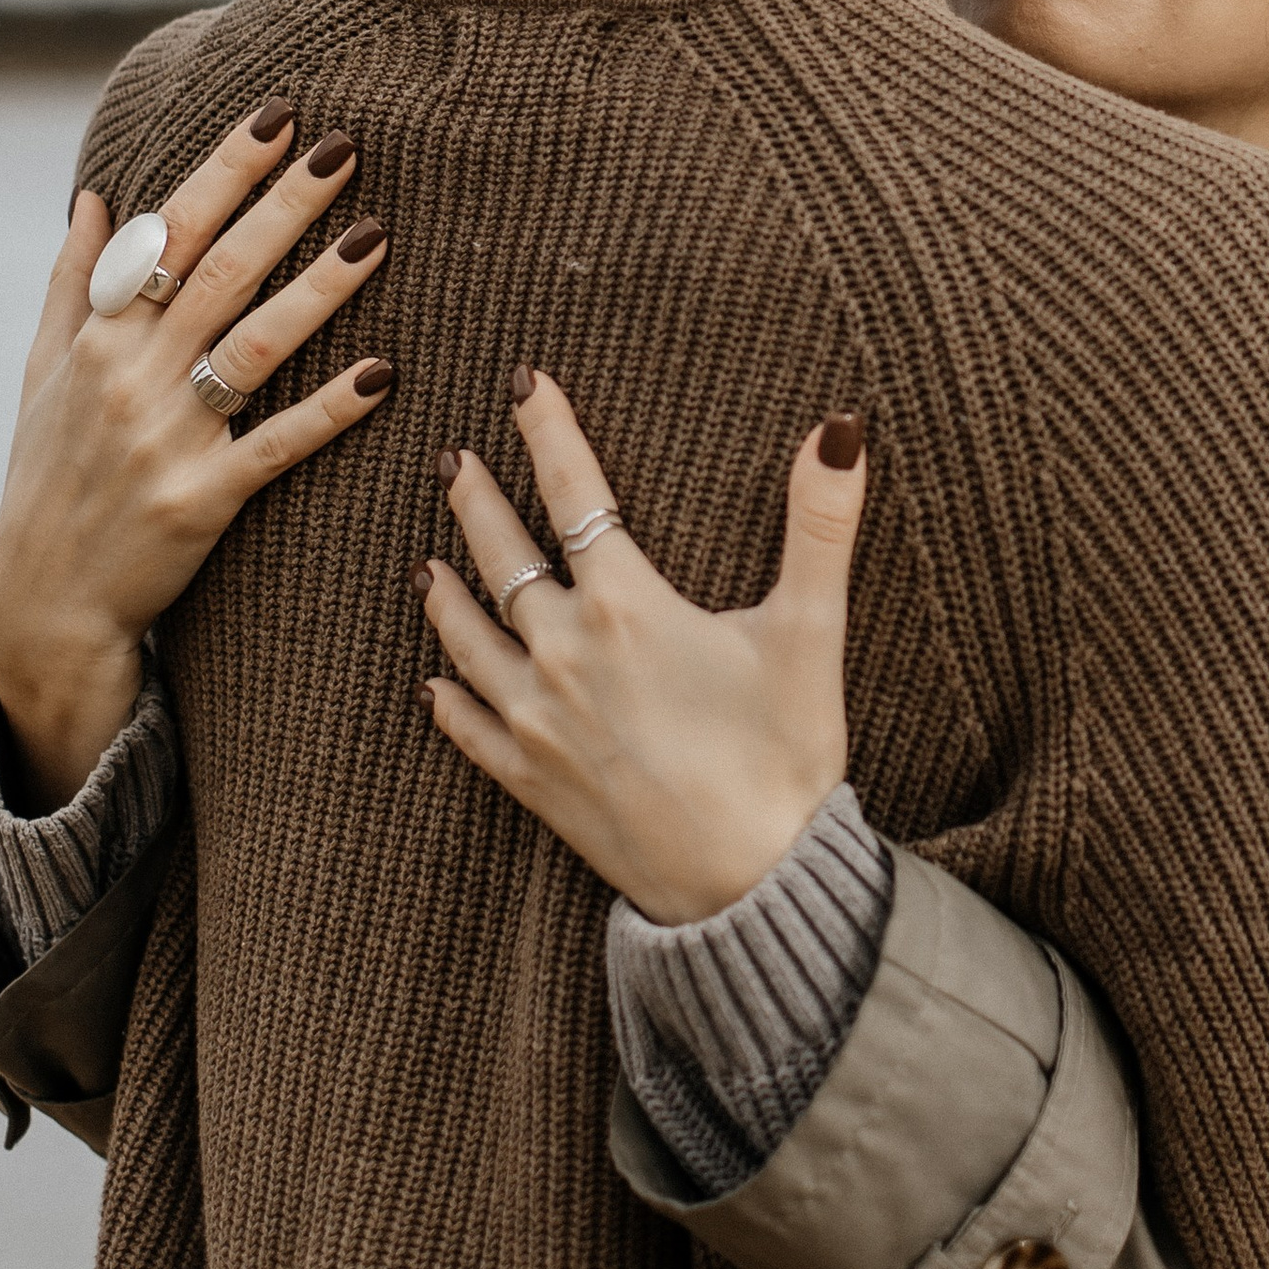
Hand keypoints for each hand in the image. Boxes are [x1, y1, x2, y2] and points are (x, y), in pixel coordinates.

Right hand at [0, 102, 397, 807]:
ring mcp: (167, 439)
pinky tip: (384, 373)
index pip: (171, 234)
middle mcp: (131, 378)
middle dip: (286, 204)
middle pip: (224, 273)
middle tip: (346, 147)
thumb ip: (74, 283)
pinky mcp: (202, 501)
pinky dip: (330, 410)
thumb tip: (98, 196)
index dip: (226, 171)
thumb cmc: (45, 476)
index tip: (277, 117)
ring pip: (258, 346)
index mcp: (100, 338)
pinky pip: (276, 446)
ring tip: (378, 236)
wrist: (40, 602)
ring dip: (322, 287)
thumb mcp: (41, 375)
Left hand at [414, 375, 867, 925]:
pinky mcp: (532, 783)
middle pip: (504, 557)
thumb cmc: (784, 757)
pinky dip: (447, 701)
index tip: (525, 383)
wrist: (750, 884)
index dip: (550, 431)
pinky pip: (470, 730)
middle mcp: (565, 654)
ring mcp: (538, 722)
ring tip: (428, 559)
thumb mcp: (812, 631)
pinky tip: (431, 685)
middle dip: (478, 500)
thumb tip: (840, 430)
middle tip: (453, 459)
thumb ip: (821, 524)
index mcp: (627, 606)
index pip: (577, 494)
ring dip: (447, 591)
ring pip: (470, 638)